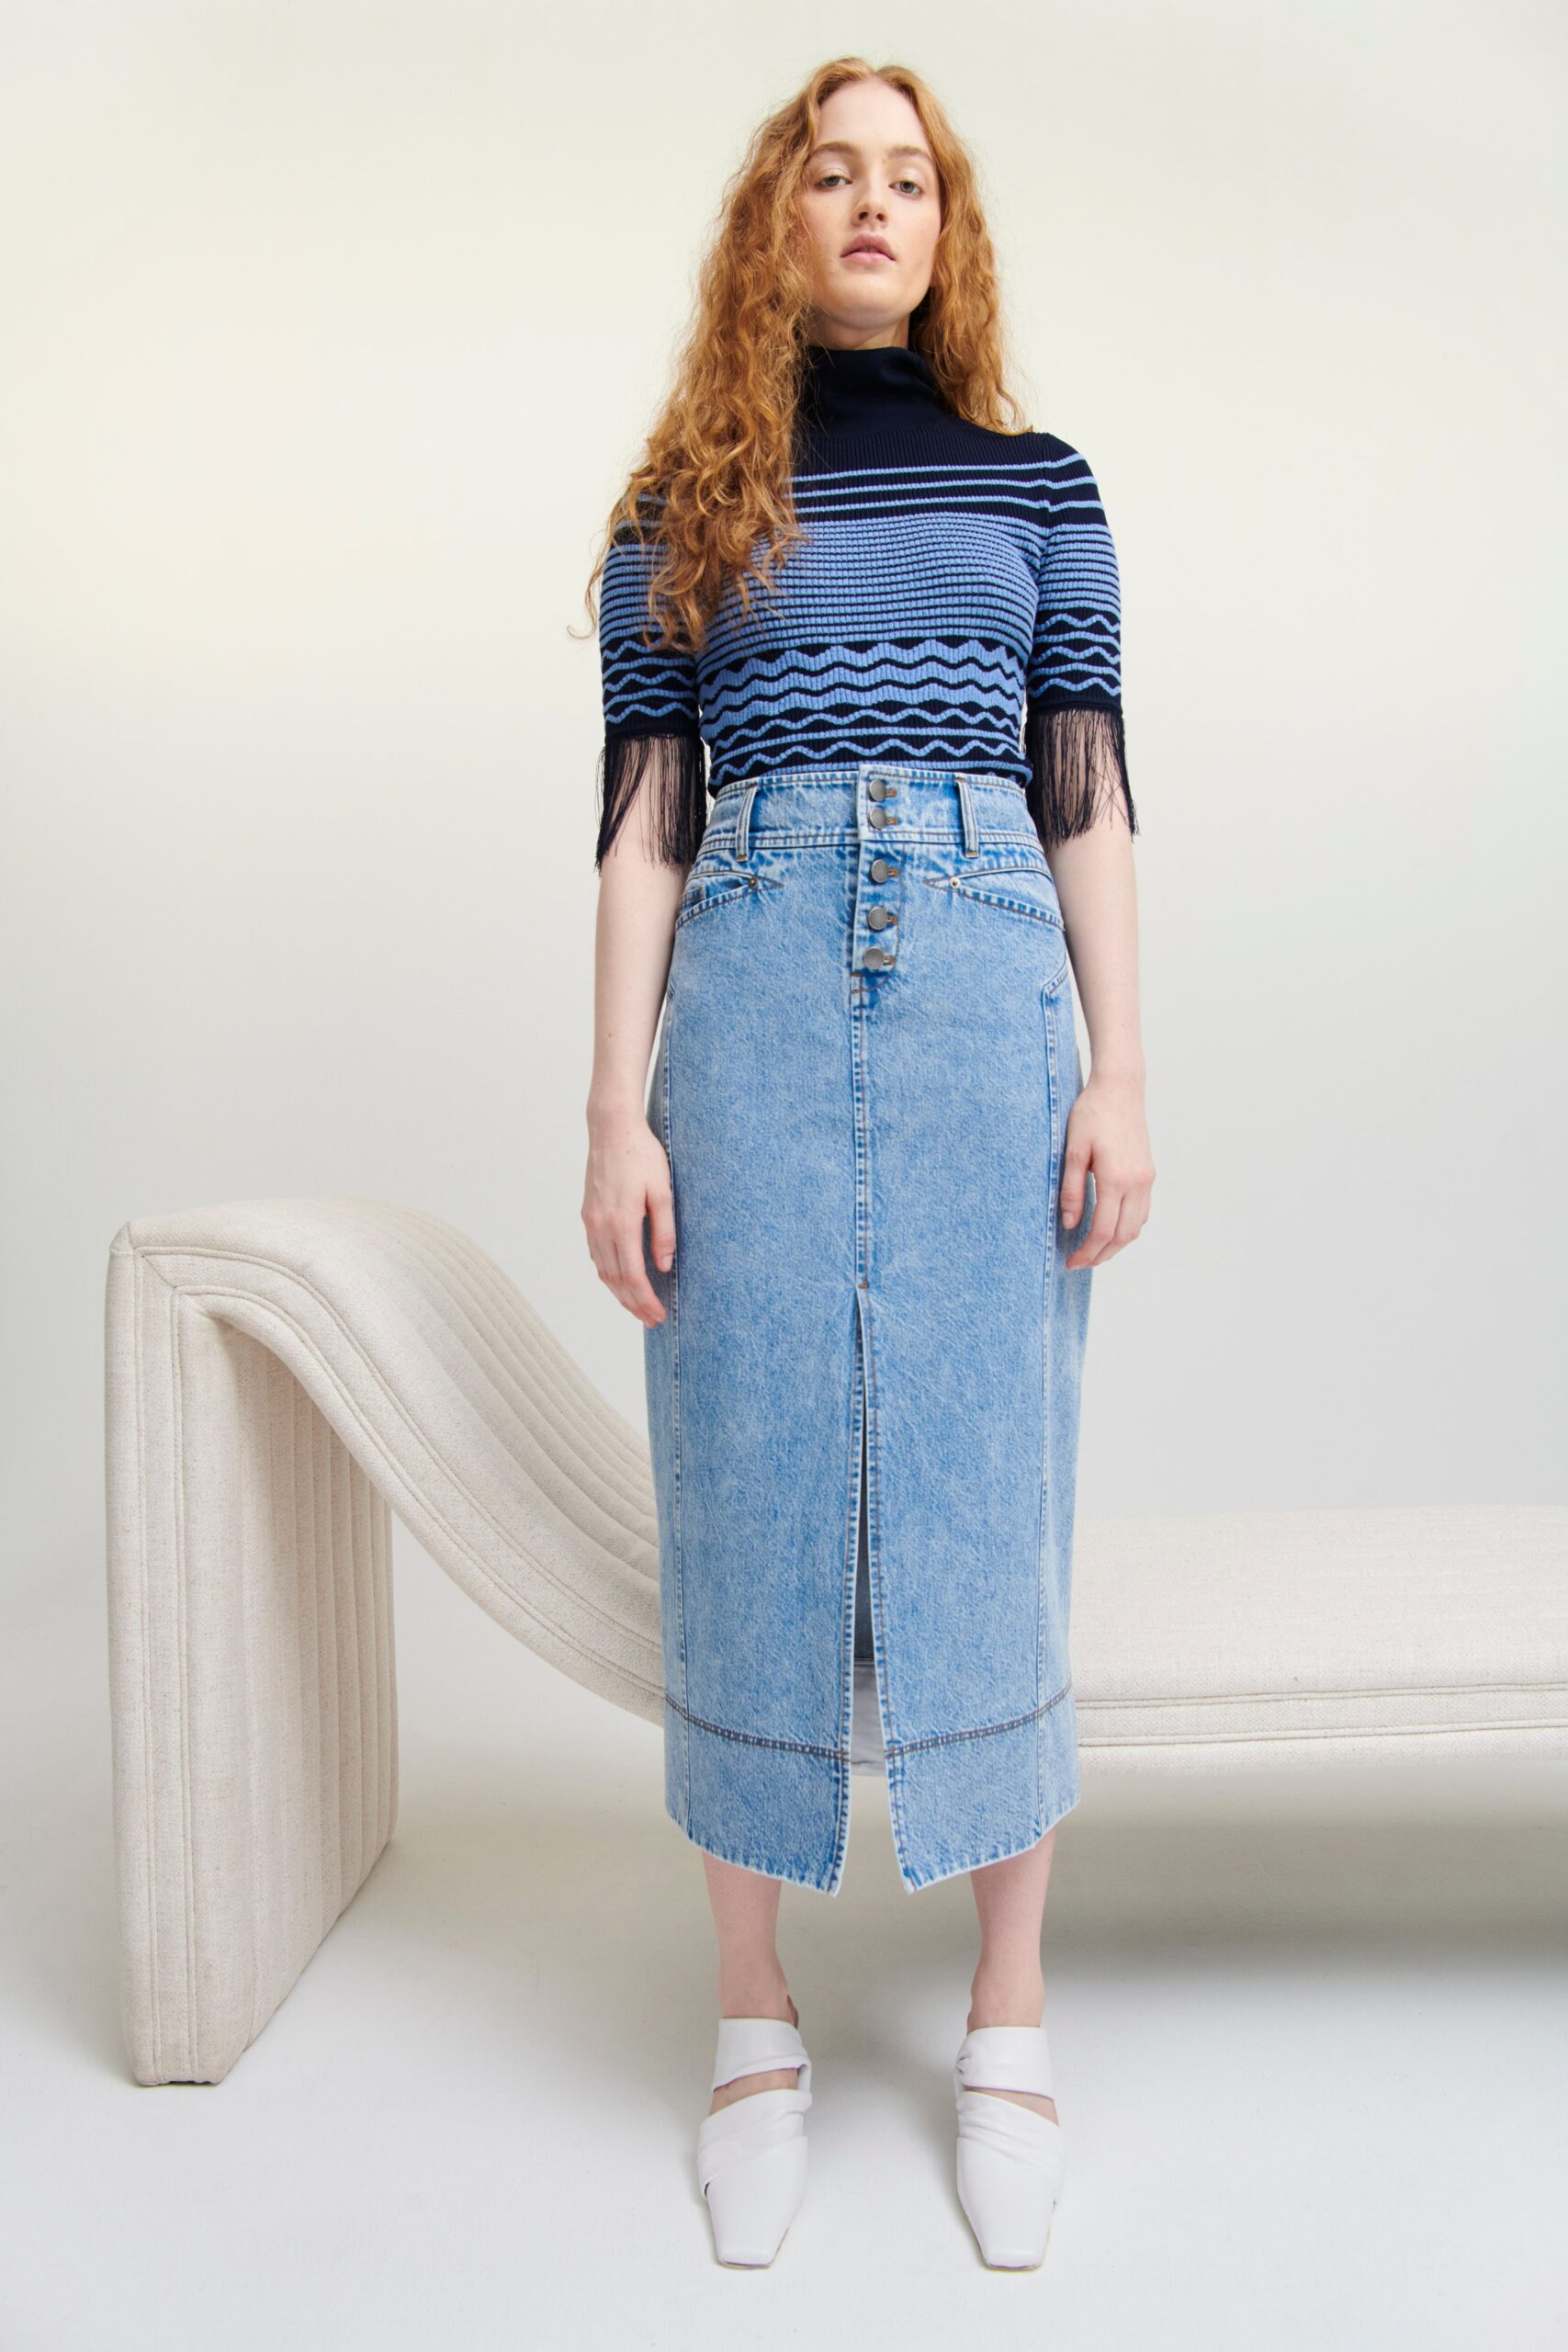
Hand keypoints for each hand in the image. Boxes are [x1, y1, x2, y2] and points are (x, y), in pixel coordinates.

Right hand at [582, 1109, 674, 1324]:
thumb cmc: (642, 1155)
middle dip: (633, 1304)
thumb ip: (664, 1231)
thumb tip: (664, 1265)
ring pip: (602, 1270)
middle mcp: (601, 1227)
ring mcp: (591, 1221)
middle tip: (651, 1320)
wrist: (611, 1129)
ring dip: (619, 1293)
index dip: (645, 1300)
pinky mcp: (588, 1215)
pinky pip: (596, 1254)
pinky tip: (619, 1279)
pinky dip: (607, 1273)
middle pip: (615, 1279)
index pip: (633, 1276)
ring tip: (636, 1307)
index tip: (658, 1315)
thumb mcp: (662, 1191)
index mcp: (622, 1223)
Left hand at [1060, 1071, 1153, 1269]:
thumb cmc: (1092, 1114)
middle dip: (1100, 1256)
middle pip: (1122, 1236)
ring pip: (1136, 1227)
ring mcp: (1146, 1179)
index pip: (1102, 1231)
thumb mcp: (1072, 1150)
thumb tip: (1069, 1224)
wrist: (1121, 1089)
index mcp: (1116, 1179)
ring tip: (1093, 1250)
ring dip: (1115, 1245)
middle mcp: (1137, 1183)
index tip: (1070, 1262)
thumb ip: (1071, 1190)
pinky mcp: (1149, 1173)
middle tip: (1078, 1263)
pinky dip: (1127, 1228)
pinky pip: (1142, 1212)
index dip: (1086, 1252)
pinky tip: (1110, 1227)